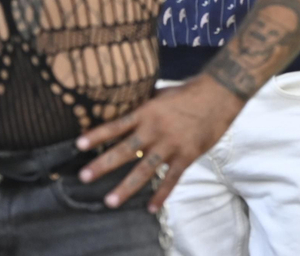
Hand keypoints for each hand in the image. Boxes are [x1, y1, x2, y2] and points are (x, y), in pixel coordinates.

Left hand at [77, 75, 241, 211]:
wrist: (220, 93)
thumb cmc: (190, 92)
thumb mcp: (162, 93)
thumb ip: (144, 103)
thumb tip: (124, 105)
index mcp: (147, 112)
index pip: (117, 125)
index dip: (98, 134)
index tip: (79, 144)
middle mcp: (156, 129)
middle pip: (125, 149)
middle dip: (103, 164)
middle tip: (84, 176)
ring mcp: (171, 144)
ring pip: (145, 169)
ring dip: (126, 187)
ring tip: (110, 201)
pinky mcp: (188, 155)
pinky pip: (172, 179)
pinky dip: (162, 195)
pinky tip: (151, 208)